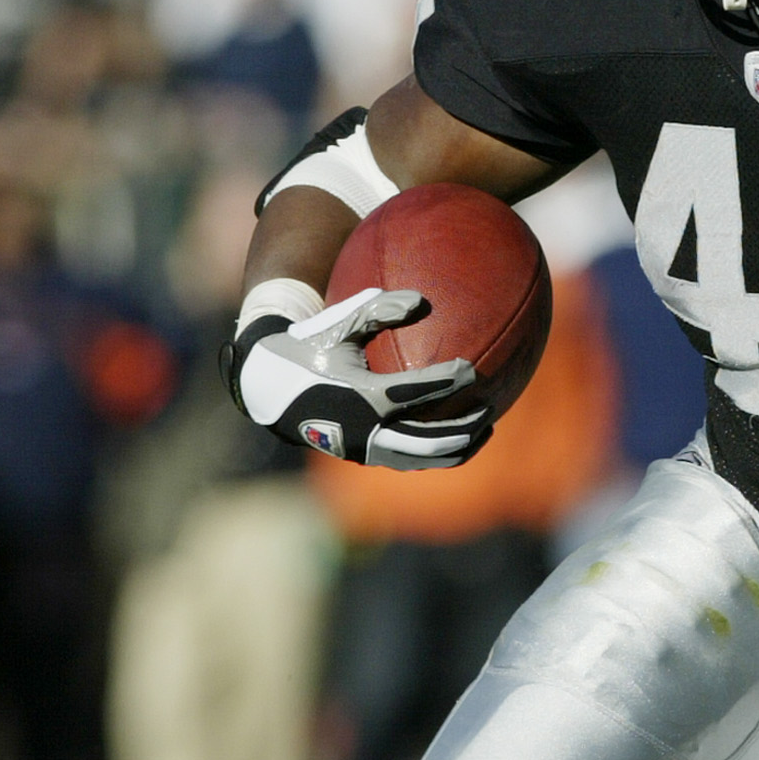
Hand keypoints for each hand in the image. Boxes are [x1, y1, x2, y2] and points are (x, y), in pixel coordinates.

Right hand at [220, 288, 491, 470]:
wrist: (269, 389)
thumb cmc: (309, 347)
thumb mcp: (337, 323)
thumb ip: (377, 308)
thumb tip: (421, 301)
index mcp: (361, 397)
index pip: (415, 392)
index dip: (447, 381)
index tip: (472, 369)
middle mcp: (366, 430)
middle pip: (428, 439)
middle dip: (464, 427)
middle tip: (489, 408)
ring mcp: (366, 448)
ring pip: (422, 458)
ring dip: (457, 448)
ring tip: (486, 428)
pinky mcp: (365, 455)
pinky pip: (409, 459)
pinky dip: (438, 452)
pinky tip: (460, 435)